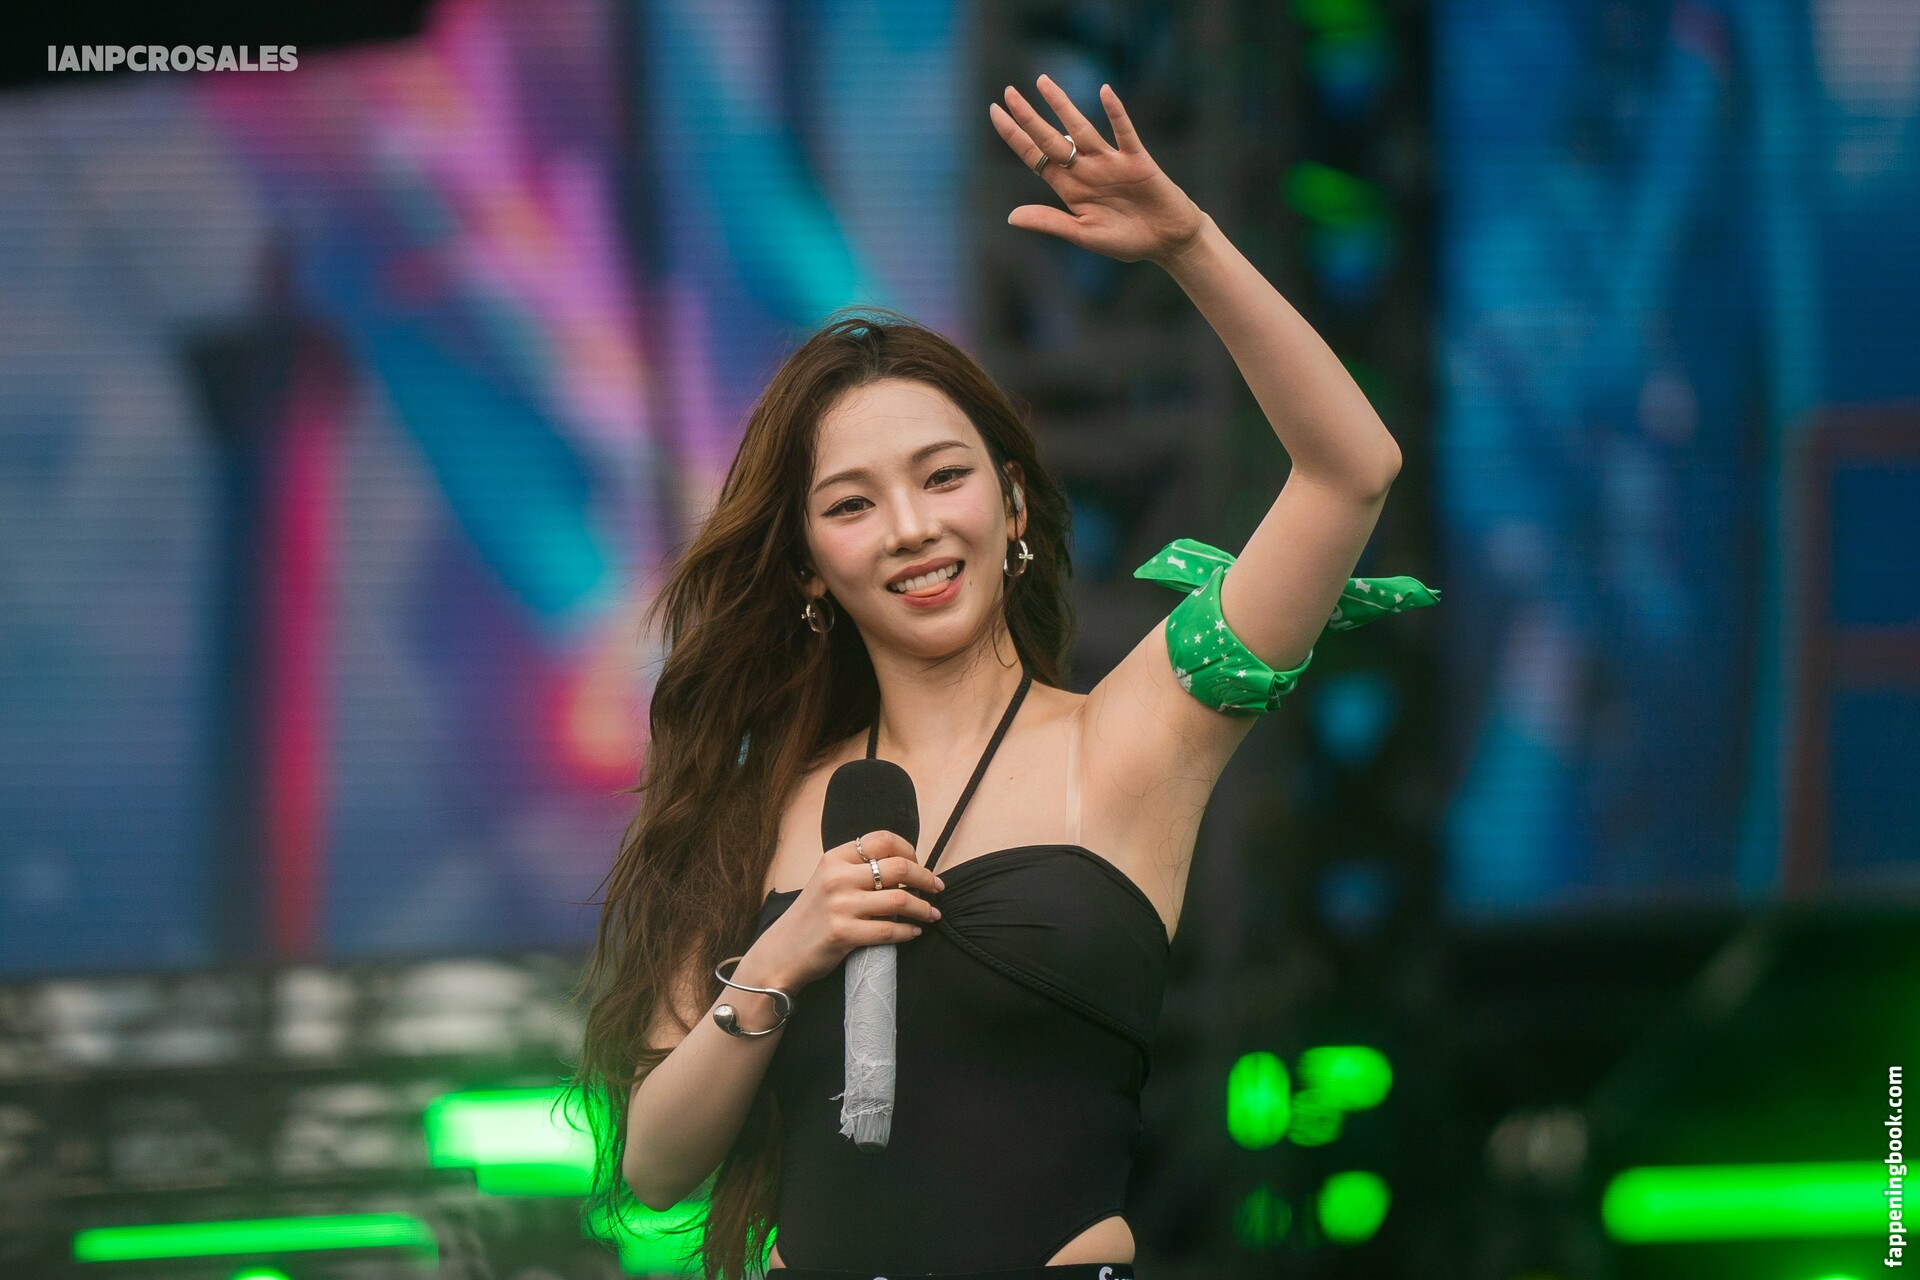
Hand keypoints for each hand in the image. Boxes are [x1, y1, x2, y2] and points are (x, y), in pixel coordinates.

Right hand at [758, 831, 944, 989]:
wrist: (782, 951)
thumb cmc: (812, 916)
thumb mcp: (828, 880)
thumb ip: (857, 869)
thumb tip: (904, 865)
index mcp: (834, 858)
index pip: (883, 840)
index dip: (909, 850)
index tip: (919, 865)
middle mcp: (837, 877)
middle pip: (898, 867)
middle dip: (925, 877)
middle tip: (936, 888)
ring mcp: (840, 906)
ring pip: (900, 900)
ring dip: (924, 908)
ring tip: (932, 914)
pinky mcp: (843, 934)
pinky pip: (889, 930)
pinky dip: (909, 931)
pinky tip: (914, 932)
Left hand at [989, 76, 1206, 265]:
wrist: (1167, 241)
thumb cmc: (1127, 240)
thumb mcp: (1084, 234)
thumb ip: (1050, 222)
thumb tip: (1011, 217)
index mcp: (1070, 188)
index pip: (1035, 156)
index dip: (1014, 136)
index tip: (994, 112)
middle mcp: (1086, 169)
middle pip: (1051, 138)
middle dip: (1028, 117)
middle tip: (1008, 92)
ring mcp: (1110, 162)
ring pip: (1081, 129)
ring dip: (1062, 106)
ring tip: (1043, 82)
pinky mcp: (1137, 161)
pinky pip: (1124, 133)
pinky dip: (1115, 114)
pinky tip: (1104, 92)